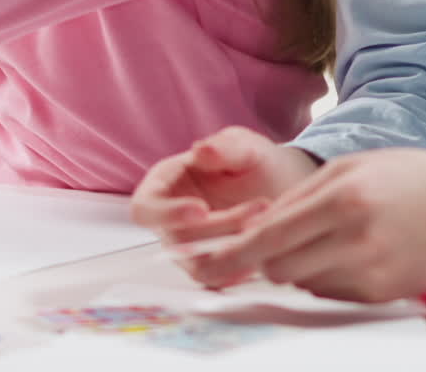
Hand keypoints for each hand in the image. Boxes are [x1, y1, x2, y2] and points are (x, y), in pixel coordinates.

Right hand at [131, 126, 317, 284]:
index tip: (202, 209)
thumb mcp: (243, 145)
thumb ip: (224, 147)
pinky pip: (220, 280)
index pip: (145, 209)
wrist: (280, 186)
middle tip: (260, 208)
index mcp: (164, 185)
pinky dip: (242, 268)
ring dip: (234, 249)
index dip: (167, 214)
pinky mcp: (214, 267)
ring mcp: (190, 248)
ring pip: (200, 265)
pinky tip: (265, 248)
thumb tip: (201, 150)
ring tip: (267, 224)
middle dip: (220, 227)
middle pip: (178, 240)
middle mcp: (170, 221)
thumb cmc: (252, 161)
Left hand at [181, 148, 425, 301]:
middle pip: (279, 268)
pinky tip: (350, 249)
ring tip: (327, 234)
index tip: (199, 265)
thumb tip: (257, 230)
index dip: (230, 254)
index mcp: (341, 199)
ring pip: (304, 283)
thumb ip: (299, 199)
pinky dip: (327, 274)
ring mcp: (372, 272)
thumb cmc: (403, 176)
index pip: (269, 238)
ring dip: (299, 265)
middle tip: (271, 240)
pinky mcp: (384, 294)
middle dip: (265, 258)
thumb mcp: (348, 168)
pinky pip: (332, 293)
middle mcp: (355, 240)